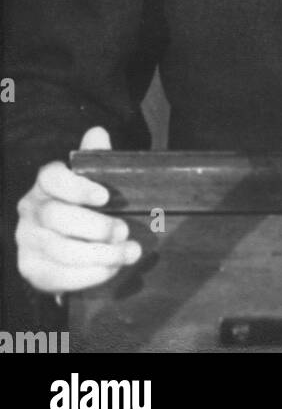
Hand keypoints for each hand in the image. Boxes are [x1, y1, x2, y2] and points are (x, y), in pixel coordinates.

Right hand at [16, 126, 141, 294]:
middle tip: (124, 231)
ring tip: (128, 253)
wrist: (66, 241)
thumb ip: (95, 158)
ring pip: (60, 250)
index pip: (52, 177)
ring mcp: (27, 240)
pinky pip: (58, 276)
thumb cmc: (83, 203)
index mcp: (45, 183)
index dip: (77, 187)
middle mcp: (30, 209)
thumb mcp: (91, 179)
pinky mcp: (30, 268)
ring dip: (99, 255)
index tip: (105, 196)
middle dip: (94, 226)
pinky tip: (111, 270)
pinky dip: (89, 275)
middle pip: (56, 217)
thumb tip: (97, 133)